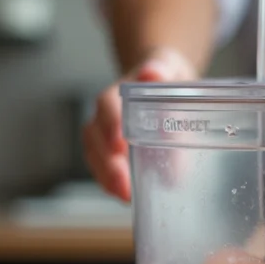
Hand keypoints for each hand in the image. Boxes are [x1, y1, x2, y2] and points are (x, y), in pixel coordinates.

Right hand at [82, 47, 197, 200]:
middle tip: (122, 182)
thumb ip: (161, 69)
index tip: (120, 146)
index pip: (107, 106)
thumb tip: (151, 74)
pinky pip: (103, 168)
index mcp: (119, 92)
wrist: (162, 81)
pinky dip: (111, 183)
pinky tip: (124, 197)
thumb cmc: (166, 77)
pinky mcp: (110, 152)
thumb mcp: (169, 67)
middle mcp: (106, 114)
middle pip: (95, 137)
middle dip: (107, 162)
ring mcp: (105, 134)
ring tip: (124, 195)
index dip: (110, 125)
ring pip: (95, 156)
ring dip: (107, 177)